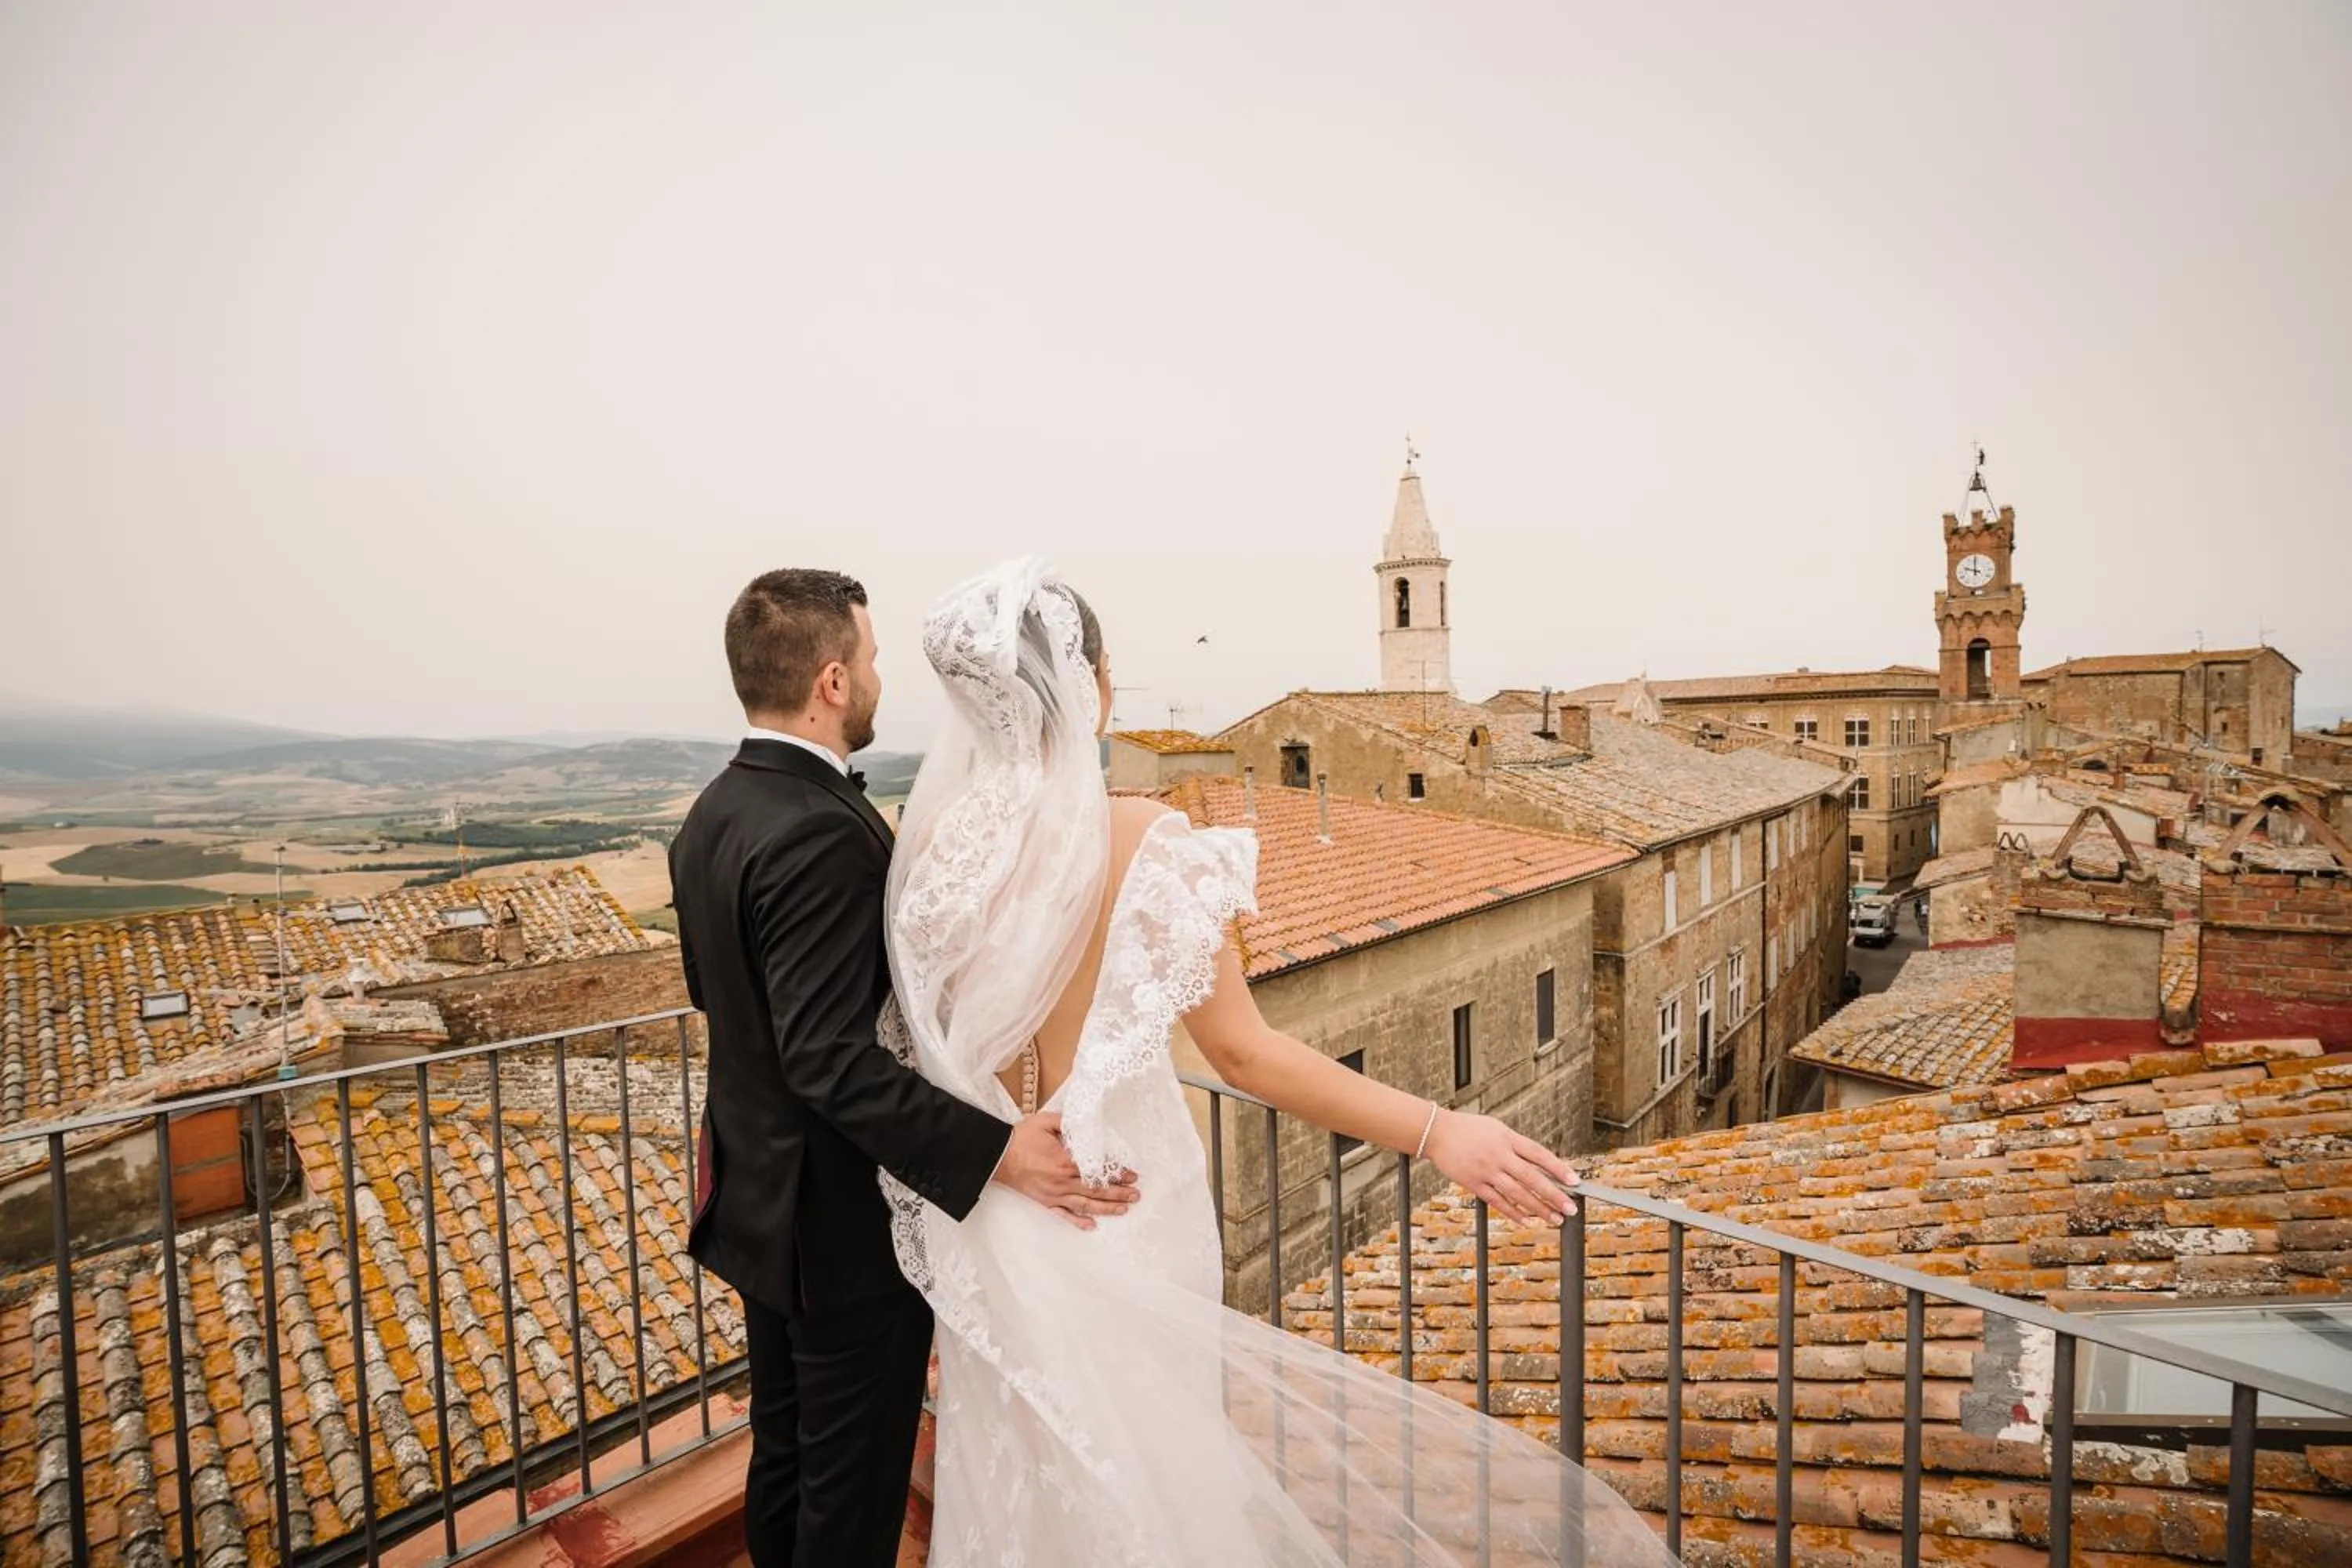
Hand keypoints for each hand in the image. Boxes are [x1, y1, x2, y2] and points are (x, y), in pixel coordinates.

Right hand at [990, 1111, 1140, 1230]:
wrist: (997, 1155)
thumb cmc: (1021, 1137)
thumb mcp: (1047, 1121)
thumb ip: (1070, 1123)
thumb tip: (1087, 1125)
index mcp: (1065, 1161)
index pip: (1099, 1170)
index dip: (1117, 1173)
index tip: (1132, 1175)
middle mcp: (1062, 1182)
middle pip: (1097, 1190)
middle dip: (1119, 1193)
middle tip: (1136, 1194)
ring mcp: (1054, 1194)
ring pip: (1085, 1205)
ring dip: (1107, 1208)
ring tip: (1124, 1209)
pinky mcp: (1045, 1202)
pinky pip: (1064, 1215)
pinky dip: (1078, 1222)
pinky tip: (1091, 1226)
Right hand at [1424, 1109, 1577, 1224]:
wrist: (1436, 1132)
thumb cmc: (1469, 1128)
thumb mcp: (1497, 1129)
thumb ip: (1516, 1145)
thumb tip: (1540, 1164)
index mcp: (1507, 1138)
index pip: (1539, 1154)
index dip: (1558, 1168)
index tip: (1575, 1181)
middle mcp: (1499, 1155)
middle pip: (1532, 1178)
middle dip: (1554, 1195)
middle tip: (1571, 1208)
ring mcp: (1486, 1170)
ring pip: (1518, 1194)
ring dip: (1539, 1208)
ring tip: (1555, 1218)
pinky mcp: (1473, 1183)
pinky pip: (1497, 1201)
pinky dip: (1514, 1213)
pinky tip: (1528, 1220)